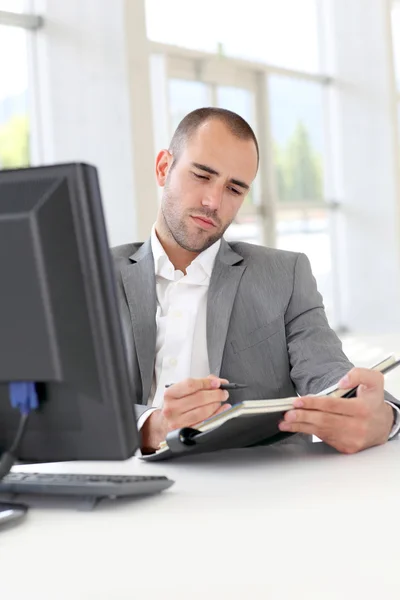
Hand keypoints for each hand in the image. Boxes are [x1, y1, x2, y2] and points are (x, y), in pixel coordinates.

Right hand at [141, 376, 231, 451]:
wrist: (164, 423)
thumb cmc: (176, 405)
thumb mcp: (182, 391)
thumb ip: (200, 383)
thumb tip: (217, 381)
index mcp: (170, 394)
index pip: (190, 385)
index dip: (206, 383)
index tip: (217, 383)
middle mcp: (172, 408)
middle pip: (199, 398)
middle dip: (215, 394)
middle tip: (223, 392)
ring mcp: (178, 422)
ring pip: (203, 411)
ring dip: (216, 404)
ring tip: (220, 400)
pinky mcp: (186, 431)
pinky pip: (205, 422)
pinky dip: (217, 415)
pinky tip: (221, 409)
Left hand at [278, 368, 393, 453]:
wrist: (382, 424)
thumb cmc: (373, 401)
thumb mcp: (373, 380)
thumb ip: (359, 375)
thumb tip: (342, 381)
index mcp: (362, 409)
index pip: (333, 405)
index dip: (314, 403)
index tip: (299, 401)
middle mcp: (357, 426)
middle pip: (324, 421)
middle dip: (303, 417)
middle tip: (288, 414)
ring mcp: (351, 439)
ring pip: (322, 431)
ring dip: (301, 427)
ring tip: (286, 422)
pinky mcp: (346, 447)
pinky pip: (324, 438)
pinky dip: (310, 432)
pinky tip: (298, 428)